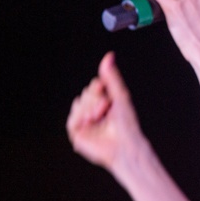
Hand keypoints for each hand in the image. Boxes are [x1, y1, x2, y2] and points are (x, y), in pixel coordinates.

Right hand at [67, 51, 144, 170]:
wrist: (125, 144)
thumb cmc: (127, 123)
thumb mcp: (120, 96)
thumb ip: (112, 77)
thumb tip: (109, 56)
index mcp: (106, 104)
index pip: (95, 87)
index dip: (96, 86)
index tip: (101, 86)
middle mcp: (95, 112)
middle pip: (86, 94)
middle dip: (95, 97)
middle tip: (106, 104)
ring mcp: (86, 123)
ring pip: (79, 103)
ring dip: (90, 106)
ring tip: (101, 114)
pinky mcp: (78, 134)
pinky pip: (72, 119)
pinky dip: (81, 116)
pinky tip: (91, 119)